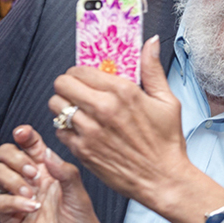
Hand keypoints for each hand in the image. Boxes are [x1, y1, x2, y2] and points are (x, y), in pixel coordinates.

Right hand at [0, 125, 108, 222]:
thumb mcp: (82, 199)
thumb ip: (66, 173)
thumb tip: (45, 153)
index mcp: (51, 174)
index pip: (31, 146)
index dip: (24, 136)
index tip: (23, 134)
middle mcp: (33, 183)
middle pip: (7, 155)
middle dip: (14, 157)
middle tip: (31, 173)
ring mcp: (20, 201)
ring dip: (11, 179)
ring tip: (32, 194)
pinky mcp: (10, 221)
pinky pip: (0, 202)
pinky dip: (13, 201)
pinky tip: (31, 210)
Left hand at [50, 36, 223, 222]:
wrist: (162, 179)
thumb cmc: (167, 143)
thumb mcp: (167, 101)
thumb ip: (153, 69)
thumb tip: (151, 43)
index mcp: (123, 92)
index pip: (81, 70)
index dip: (80, 72)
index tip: (85, 78)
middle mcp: (103, 109)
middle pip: (62, 84)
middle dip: (67, 85)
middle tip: (76, 91)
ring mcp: (90, 131)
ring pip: (56, 106)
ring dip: (63, 106)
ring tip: (75, 110)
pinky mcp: (83, 151)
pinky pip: (59, 130)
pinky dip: (65, 128)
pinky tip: (79, 129)